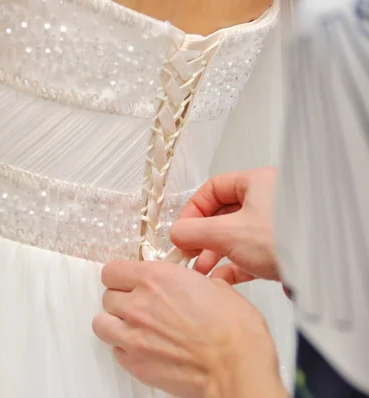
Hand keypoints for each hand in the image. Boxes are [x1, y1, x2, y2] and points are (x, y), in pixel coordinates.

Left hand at [92, 260, 284, 397]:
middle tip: (138, 304)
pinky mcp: (135, 363)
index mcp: (156, 279)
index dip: (120, 275)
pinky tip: (143, 348)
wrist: (236, 368)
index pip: (113, 270)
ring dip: (115, 323)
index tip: (129, 280)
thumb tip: (194, 285)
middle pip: (107, 296)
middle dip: (121, 299)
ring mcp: (133, 335)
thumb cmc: (234, 332)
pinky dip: (124, 349)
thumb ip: (193, 282)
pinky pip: (115, 351)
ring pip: (101, 323)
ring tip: (133, 326)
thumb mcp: (218, 288)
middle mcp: (138, 304)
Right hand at [170, 167, 279, 284]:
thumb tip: (175, 233)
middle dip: (201, 237)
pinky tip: (219, 279)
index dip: (193, 210)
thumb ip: (194, 232)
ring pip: (235, 236)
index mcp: (257, 183)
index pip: (214, 189)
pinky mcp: (282, 251)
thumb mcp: (227, 232)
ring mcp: (276, 227)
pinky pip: (249, 254)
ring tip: (201, 270)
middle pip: (223, 215)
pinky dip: (232, 266)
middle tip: (187, 251)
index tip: (182, 229)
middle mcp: (268, 201)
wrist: (323, 271)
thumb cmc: (284, 240)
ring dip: (214, 254)